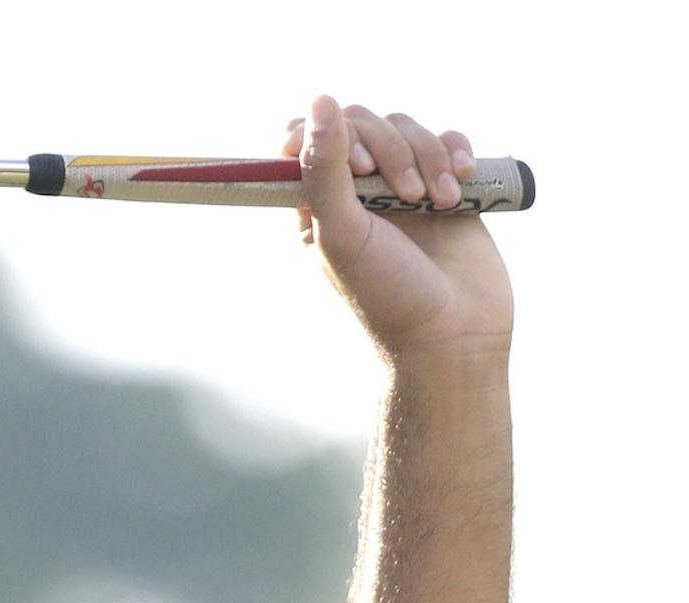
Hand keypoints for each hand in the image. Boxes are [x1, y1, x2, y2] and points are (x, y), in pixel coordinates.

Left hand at [283, 97, 513, 367]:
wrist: (453, 333)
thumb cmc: (387, 294)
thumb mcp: (342, 233)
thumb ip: (325, 169)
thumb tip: (319, 102)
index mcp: (316, 207)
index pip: (308, 137)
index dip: (334, 136)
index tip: (359, 167)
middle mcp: (355, 192)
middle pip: (363, 123)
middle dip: (390, 150)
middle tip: (405, 195)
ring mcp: (401, 186)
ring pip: (407, 128)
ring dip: (427, 157)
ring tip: (436, 203)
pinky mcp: (444, 184)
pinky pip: (447, 138)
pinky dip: (455, 152)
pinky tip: (462, 182)